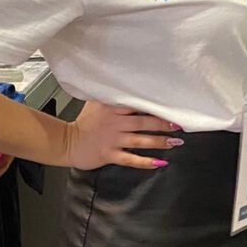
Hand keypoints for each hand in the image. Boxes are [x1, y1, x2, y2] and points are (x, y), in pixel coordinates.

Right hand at [64, 101, 181, 169]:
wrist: (67, 142)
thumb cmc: (84, 122)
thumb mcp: (97, 102)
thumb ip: (113, 95)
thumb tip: (129, 83)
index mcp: (113, 108)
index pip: (138, 104)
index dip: (156, 106)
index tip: (172, 105)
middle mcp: (115, 123)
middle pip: (144, 123)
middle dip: (163, 124)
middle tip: (179, 125)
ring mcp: (113, 140)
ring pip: (140, 141)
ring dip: (159, 142)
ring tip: (175, 142)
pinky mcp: (109, 155)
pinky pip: (130, 159)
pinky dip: (145, 162)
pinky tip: (158, 163)